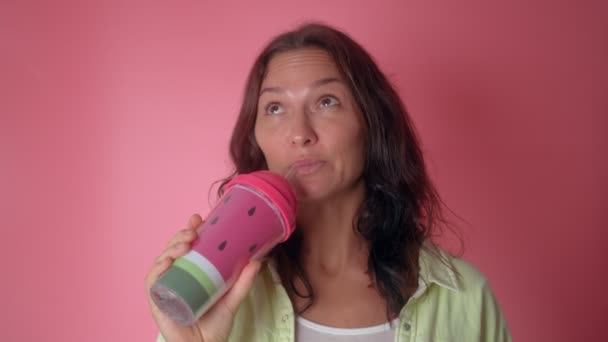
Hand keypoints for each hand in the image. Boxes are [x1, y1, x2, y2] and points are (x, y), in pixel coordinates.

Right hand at [145, 214, 261, 341]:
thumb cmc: (215, 326)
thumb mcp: (232, 299)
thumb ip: (244, 282)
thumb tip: (258, 260)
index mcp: (191, 272)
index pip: (187, 246)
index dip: (190, 229)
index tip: (199, 217)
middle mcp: (176, 276)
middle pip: (174, 249)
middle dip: (182, 235)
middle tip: (194, 230)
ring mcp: (166, 287)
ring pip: (162, 260)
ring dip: (171, 247)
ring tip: (185, 243)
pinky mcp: (157, 300)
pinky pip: (152, 280)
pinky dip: (158, 268)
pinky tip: (168, 261)